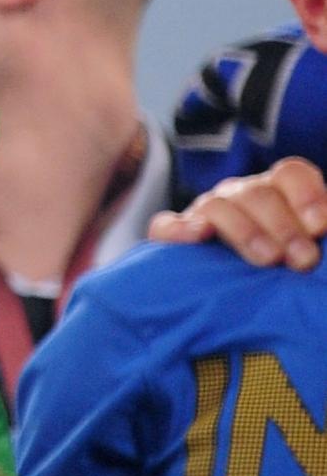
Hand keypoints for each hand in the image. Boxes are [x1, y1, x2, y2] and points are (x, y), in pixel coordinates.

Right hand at [149, 158, 326, 270]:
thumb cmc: (280, 270)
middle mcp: (240, 196)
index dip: (307, 195)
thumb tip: (324, 232)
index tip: (320, 227)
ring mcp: (204, 212)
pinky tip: (198, 236)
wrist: (232, 301)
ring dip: (245, 232)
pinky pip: (165, 225)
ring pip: (217, 206)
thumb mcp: (303, 245)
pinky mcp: (171, 235)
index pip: (290, 174)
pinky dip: (180, 229)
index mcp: (276, 192)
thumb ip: (313, 236)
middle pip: (257, 194)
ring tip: (268, 260)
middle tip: (303, 261)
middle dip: (284, 228)